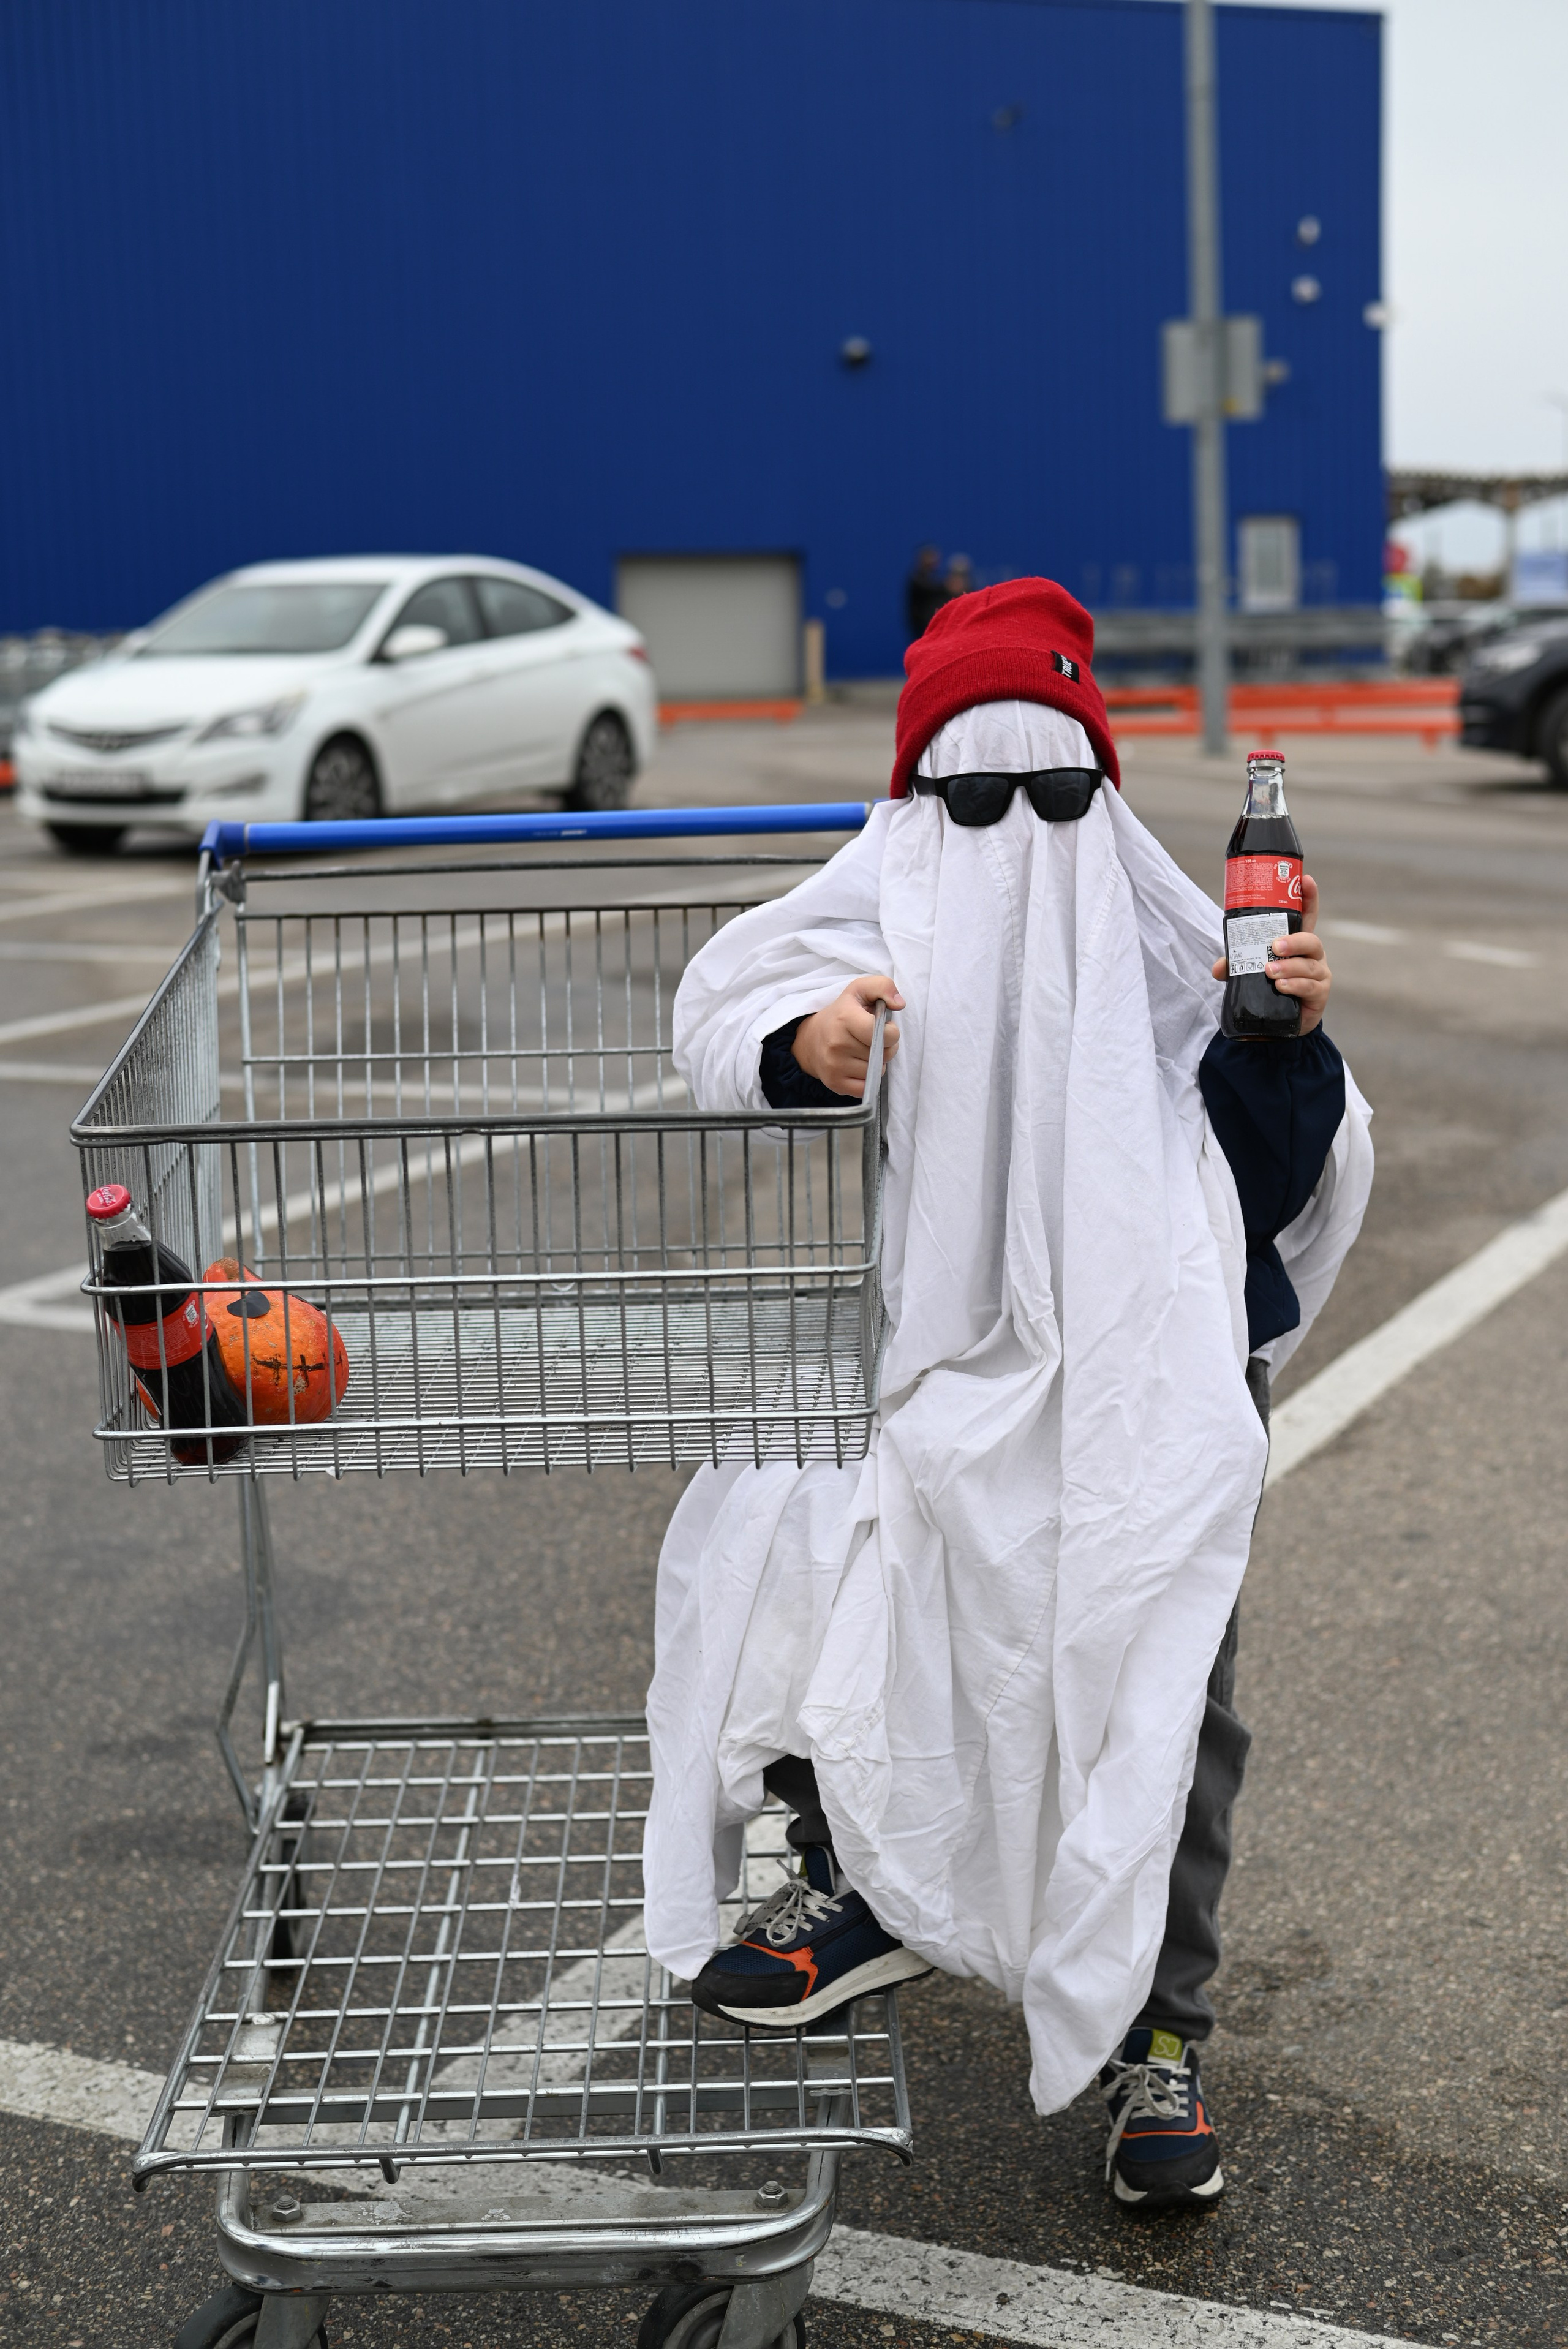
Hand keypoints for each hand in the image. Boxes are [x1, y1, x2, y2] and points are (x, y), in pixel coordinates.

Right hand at [791, 976, 903, 1094]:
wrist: (810, 1039)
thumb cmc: (841, 1014)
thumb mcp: (859, 990)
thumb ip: (883, 986)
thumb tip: (900, 1004)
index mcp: (845, 1019)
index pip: (886, 1035)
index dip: (891, 1032)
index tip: (882, 1027)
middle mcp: (837, 1044)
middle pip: (885, 1054)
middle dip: (885, 1047)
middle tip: (871, 1039)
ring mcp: (835, 1066)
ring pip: (877, 1071)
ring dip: (876, 1063)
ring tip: (862, 1051)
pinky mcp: (835, 1083)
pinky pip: (867, 1088)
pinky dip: (867, 1078)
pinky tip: (858, 1066)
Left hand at [1211, 874, 1330, 1035]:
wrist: (1276, 1024)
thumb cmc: (1266, 989)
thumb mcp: (1247, 974)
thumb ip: (1234, 966)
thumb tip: (1218, 967)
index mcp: (1296, 943)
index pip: (1306, 916)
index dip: (1308, 897)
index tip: (1307, 879)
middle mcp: (1311, 956)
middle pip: (1311, 940)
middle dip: (1293, 941)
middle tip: (1275, 947)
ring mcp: (1318, 974)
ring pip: (1309, 964)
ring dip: (1289, 966)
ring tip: (1270, 972)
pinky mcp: (1319, 994)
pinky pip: (1310, 987)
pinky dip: (1295, 985)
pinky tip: (1282, 987)